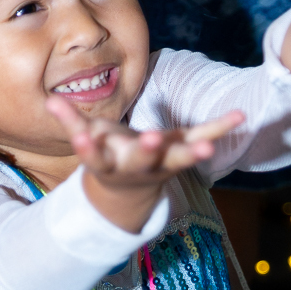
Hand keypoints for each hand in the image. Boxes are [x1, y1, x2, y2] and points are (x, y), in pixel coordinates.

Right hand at [46, 95, 243, 231]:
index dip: (87, 148)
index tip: (81, 138)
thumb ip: (71, 122)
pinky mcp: (180, 153)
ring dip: (191, 153)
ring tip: (208, 148)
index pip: (94, 157)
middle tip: (153, 141)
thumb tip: (50, 100)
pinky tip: (240, 115)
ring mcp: (162, 163)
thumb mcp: (87, 141)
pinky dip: (220, 128)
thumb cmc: (106, 156)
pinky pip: (201, 138)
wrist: (130, 189)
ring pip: (176, 159)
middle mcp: (136, 168)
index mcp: (107, 164)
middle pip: (141, 162)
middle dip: (146, 151)